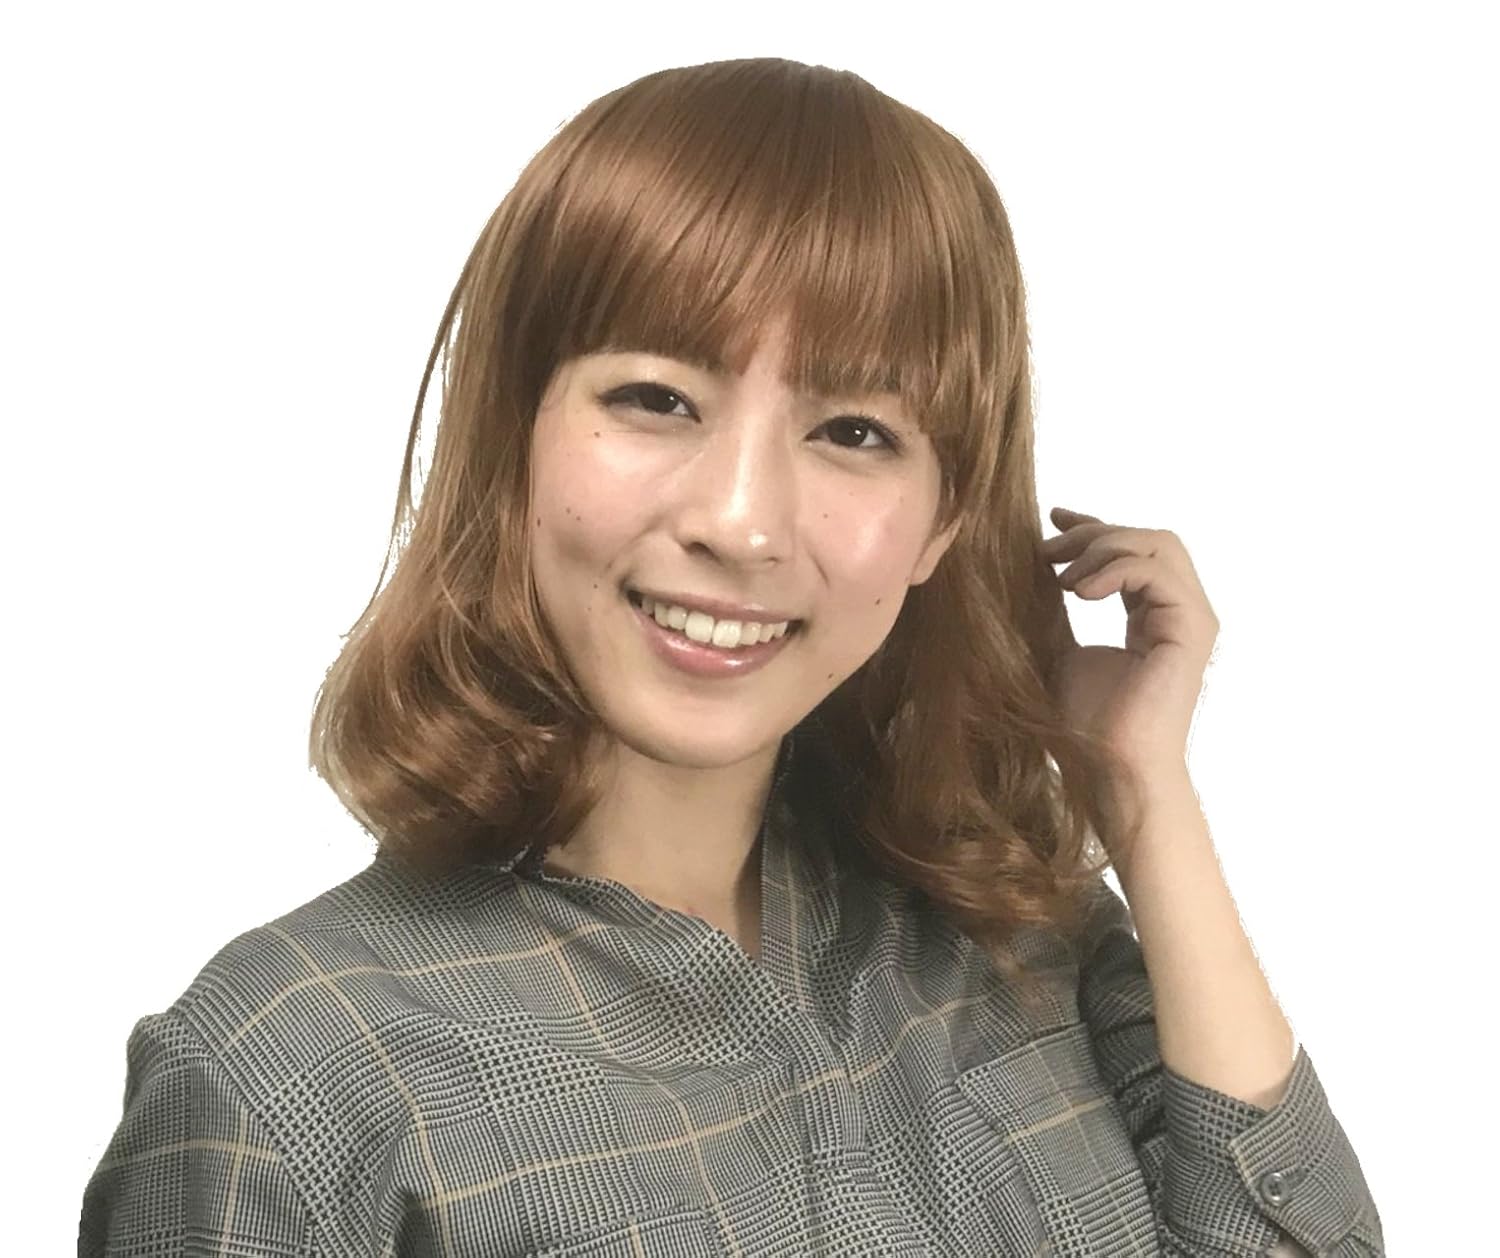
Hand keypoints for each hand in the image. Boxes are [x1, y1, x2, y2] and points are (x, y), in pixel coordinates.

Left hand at [1040, 507, 1218, 788]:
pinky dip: (1116, 569)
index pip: (1132, 551)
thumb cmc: (1085, 722)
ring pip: (1158, 544)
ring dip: (1103, 548)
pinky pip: (1158, 572)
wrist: (1108, 766)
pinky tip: (1079, 592)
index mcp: (1152, 615)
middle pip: (1149, 537)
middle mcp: (1179, 612)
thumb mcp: (1057, 647)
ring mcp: (1191, 619)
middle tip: (1047, 549)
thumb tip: (1031, 564)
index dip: (1093, 527)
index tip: (1051, 519)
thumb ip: (1053, 606)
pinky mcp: (1192, 629)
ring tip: (1063, 576)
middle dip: (1095, 532)